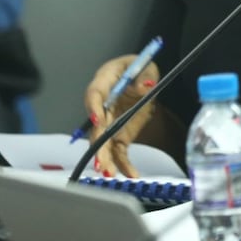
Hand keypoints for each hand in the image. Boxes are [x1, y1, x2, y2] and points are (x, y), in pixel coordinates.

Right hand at [84, 55, 159, 177]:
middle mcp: (102, 107)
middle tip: (99, 161)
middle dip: (97, 145)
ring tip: (109, 174)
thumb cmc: (138, 68)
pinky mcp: (119, 134)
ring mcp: (110, 122)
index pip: (95, 95)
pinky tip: (131, 174)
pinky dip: (123, 163)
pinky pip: (118, 151)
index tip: (98, 120)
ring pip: (104, 143)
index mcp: (104, 83)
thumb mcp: (144, 66)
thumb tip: (146, 86)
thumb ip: (144, 76)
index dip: (94, 108)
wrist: (140, 77)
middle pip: (97, 127)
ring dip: (105, 159)